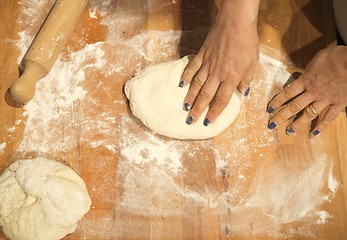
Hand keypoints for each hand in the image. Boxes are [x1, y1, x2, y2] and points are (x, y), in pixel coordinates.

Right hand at [179, 0, 259, 125]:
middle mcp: (217, 73)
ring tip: (185, 108)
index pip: (221, 100)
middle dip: (198, 110)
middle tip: (190, 120)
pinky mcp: (201, 54)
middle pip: (205, 95)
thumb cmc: (247, 43)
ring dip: (190, 97)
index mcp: (231, 77)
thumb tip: (242, 92)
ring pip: (196, 84)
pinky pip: (191, 68)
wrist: (236, 22)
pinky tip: (181, 86)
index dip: (214, 113)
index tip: (207, 123)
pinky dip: (185, 77)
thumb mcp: (253, 63)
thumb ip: (247, 79)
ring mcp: (207, 64)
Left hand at [267, 46, 346, 135]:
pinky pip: (329, 117)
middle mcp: (313, 92)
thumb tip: (306, 73)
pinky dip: (322, 126)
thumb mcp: (318, 58)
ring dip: (298, 124)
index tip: (269, 109)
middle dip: (281, 116)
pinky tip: (315, 133)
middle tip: (272, 124)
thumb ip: (310, 69)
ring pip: (308, 114)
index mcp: (306, 80)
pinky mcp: (339, 103)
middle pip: (294, 106)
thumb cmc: (336, 56)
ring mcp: (326, 99)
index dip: (277, 101)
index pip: (287, 93)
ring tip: (289, 132)